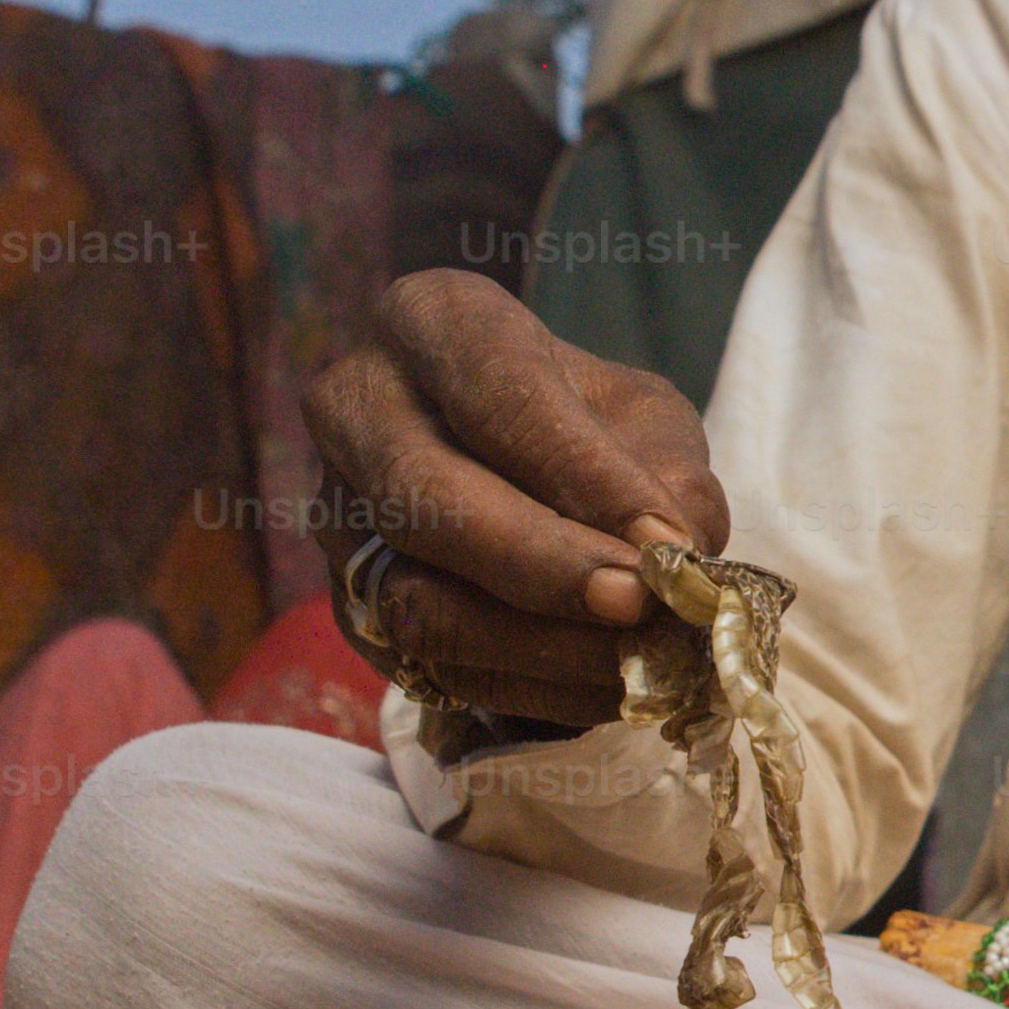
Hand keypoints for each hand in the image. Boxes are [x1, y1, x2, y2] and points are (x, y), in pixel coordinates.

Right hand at [305, 271, 725, 728]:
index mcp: (432, 319)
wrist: (515, 474)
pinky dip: (529, 688)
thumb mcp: (642, 418)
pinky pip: (430, 667)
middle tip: (641, 606)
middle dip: (544, 565)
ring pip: (418, 600)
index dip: (579, 472)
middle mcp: (359, 406)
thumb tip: (671, 557)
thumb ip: (664, 475)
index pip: (497, 391)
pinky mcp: (348, 605)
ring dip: (542, 647)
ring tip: (642, 662)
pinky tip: (607, 689)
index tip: (665, 540)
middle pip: (429, 497)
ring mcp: (338, 513)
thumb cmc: (587, 427)